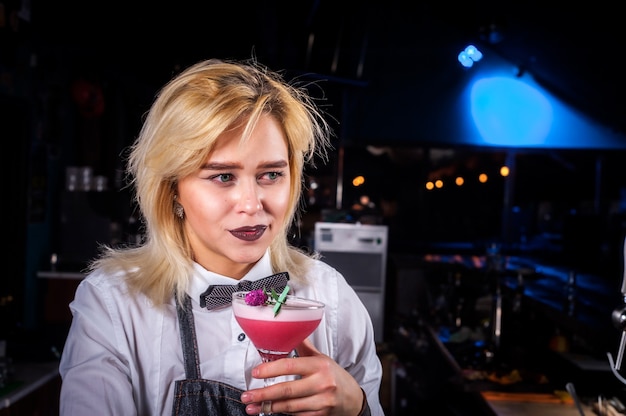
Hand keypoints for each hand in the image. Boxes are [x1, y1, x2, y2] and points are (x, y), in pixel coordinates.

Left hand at [240, 339, 364, 414]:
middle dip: (264, 394)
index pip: (290, 366)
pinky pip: (296, 414)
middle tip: (247, 396)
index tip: (256, 373)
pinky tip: (271, 410)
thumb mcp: (322, 359)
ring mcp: (321, 401)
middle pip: (287, 389)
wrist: (352, 398)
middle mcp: (322, 383)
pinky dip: (283, 412)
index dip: (270, 370)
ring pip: (289, 405)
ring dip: (268, 407)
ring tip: (252, 407)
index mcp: (320, 366)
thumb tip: (290, 330)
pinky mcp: (320, 415)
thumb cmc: (334, 376)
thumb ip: (304, 347)